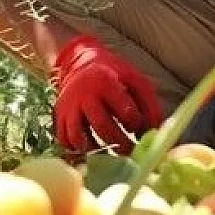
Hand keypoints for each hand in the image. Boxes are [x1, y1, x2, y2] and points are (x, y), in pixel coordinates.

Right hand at [51, 36, 164, 153]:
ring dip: (96, 149)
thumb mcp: (135, 80)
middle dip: (120, 143)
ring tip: (108, 151)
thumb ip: (149, 103)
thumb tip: (155, 131)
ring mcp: (69, 106)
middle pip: (103, 126)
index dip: (136, 124)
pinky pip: (64, 139)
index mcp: (106, 82)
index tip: (138, 128)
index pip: (125, 111)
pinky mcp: (59, 115)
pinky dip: (76, 149)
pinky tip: (90, 147)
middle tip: (129, 150)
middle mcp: (85, 94)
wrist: (80, 64)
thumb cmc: (113, 75)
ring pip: (79, 136)